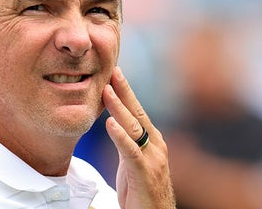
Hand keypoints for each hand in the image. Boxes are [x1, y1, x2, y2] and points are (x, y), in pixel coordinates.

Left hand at [102, 67, 174, 208]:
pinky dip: (120, 136)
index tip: (114, 73)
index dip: (127, 91)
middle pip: (138, 113)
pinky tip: (110, 124)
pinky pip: (131, 152)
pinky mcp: (144, 174)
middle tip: (112, 70)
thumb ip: (127, 143)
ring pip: (134, 128)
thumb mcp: (133, 162)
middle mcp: (156, 146)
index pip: (138, 111)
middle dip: (124, 91)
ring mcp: (152, 160)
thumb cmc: (143, 192)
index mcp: (153, 141)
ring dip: (119, 108)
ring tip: (106, 91)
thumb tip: (115, 123)